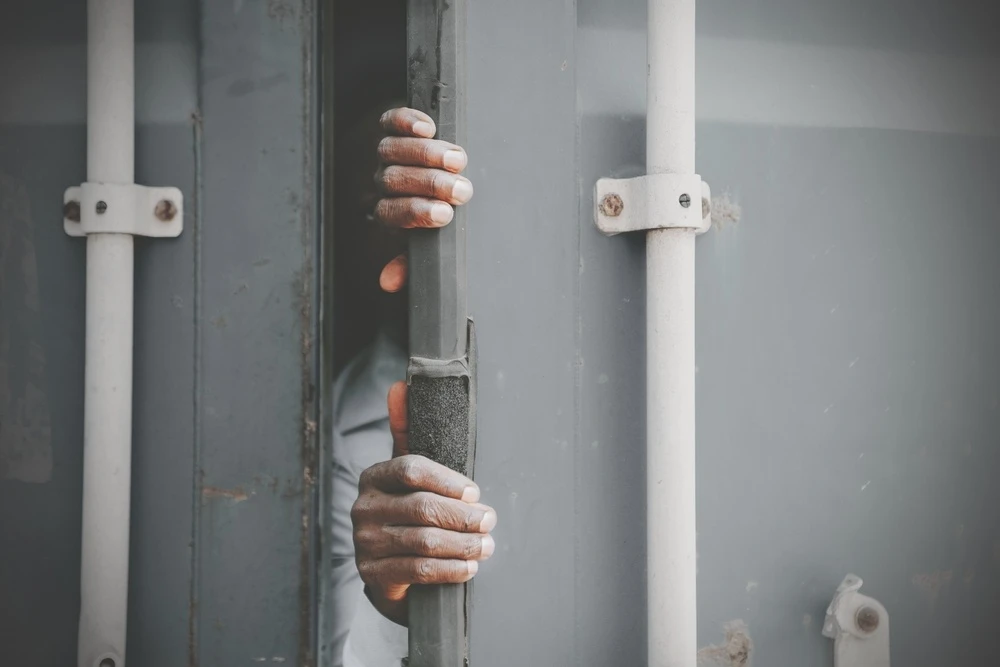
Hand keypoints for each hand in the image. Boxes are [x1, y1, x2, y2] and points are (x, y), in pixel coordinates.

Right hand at [351, 382, 495, 625]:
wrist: (388, 570)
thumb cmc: (406, 512)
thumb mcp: (408, 475)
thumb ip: (408, 432)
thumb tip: (399, 386)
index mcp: (374, 477)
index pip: (411, 469)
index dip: (446, 480)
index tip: (475, 491)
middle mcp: (364, 507)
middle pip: (421, 506)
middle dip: (462, 515)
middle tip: (490, 520)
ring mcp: (365, 542)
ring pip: (423, 540)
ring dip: (462, 544)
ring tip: (486, 545)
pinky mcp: (372, 574)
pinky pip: (417, 569)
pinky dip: (449, 569)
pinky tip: (469, 567)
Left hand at [374, 107, 472, 292]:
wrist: (418, 177)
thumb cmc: (426, 215)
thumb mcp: (419, 242)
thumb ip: (409, 261)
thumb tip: (389, 283)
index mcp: (390, 212)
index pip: (394, 213)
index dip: (418, 212)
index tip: (445, 214)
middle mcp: (383, 182)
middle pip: (395, 180)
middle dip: (430, 184)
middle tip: (461, 188)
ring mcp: (386, 153)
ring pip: (393, 150)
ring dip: (426, 155)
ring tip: (457, 160)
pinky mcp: (392, 127)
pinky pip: (391, 121)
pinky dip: (408, 122)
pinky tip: (429, 128)